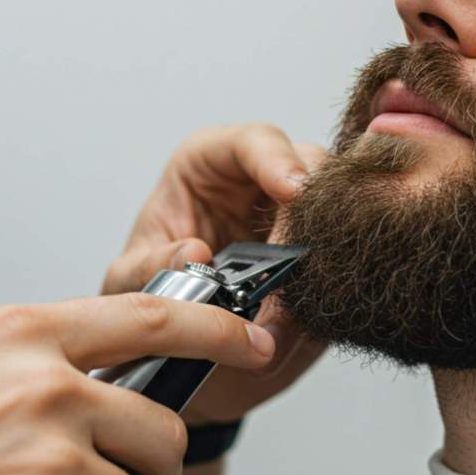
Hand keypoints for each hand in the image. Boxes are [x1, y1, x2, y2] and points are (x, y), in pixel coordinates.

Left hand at [102, 124, 327, 424]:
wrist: (178, 333)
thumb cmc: (151, 284)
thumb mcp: (131, 277)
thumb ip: (149, 265)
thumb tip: (194, 253)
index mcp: (211, 163)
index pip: (254, 141)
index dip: (276, 160)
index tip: (291, 190)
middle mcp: (263, 180)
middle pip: (313, 172)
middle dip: (308, 221)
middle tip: (297, 268)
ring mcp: (299, 216)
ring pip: (339, 216)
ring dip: (322, 263)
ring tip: (291, 313)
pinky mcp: (322, 257)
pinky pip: (345, 265)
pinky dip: (329, 294)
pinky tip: (306, 323)